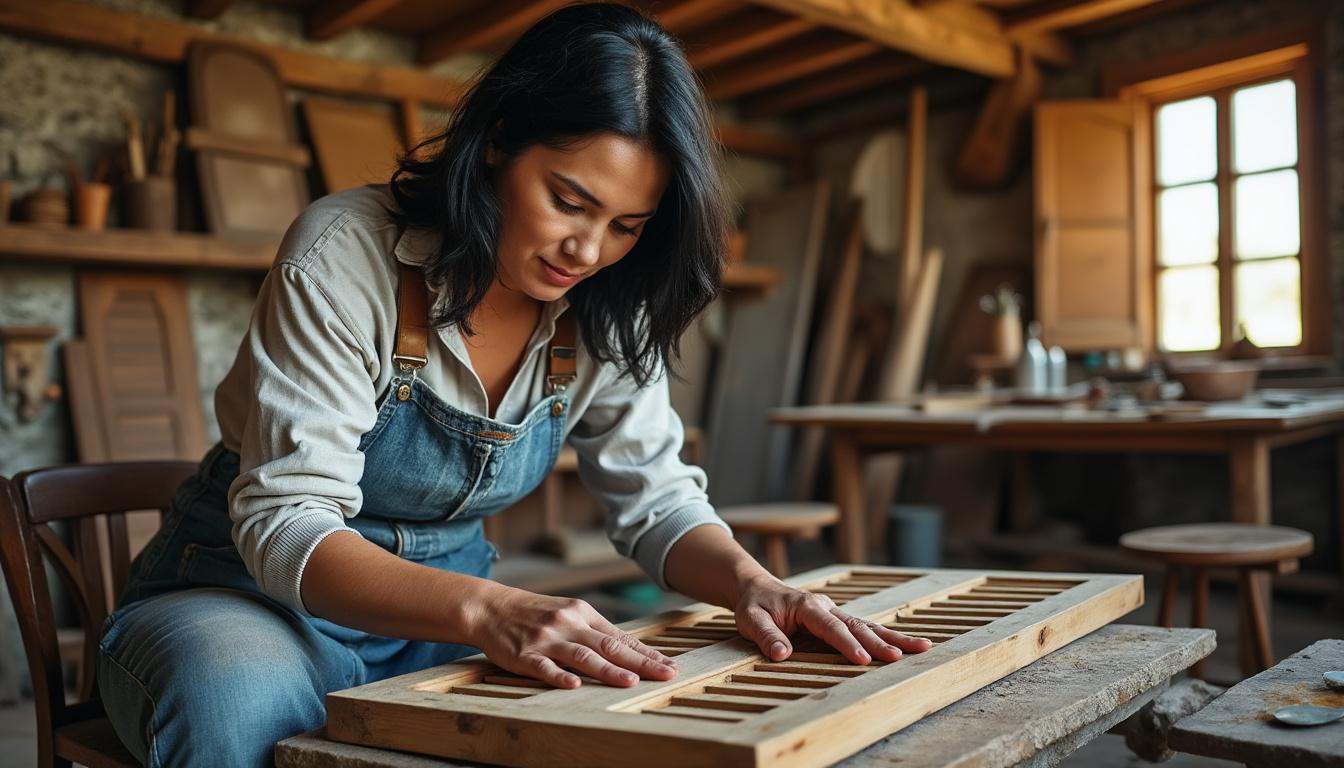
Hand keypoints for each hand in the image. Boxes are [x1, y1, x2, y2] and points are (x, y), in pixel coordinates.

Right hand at [469, 587, 679, 688]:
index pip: (620, 637)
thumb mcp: (569, 614)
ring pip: (582, 656)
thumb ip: (596, 631)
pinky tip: (573, 685)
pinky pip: (544, 667)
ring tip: (630, 681)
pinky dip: (559, 676)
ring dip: (607, 670)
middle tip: (665, 674)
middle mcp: (568, 625)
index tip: (669, 665)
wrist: (492, 607)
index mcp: (583, 614)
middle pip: (609, 646)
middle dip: (640, 662)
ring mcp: (547, 640)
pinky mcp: (524, 655)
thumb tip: (631, 649)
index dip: (646, 653)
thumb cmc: (536, 614)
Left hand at [733, 575, 932, 663]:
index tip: (863, 660)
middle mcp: (826, 607)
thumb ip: (766, 636)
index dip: (847, 644)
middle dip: (880, 642)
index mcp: (807, 606)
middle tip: (901, 657)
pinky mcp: (838, 619)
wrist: (756, 588)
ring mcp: (835, 612)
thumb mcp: (751, 620)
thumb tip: (782, 654)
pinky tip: (906, 646)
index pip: (830, 627)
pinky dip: (886, 637)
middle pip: (858, 626)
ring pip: (868, 626)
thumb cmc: (754, 606)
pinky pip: (864, 628)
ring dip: (894, 638)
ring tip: (922, 647)